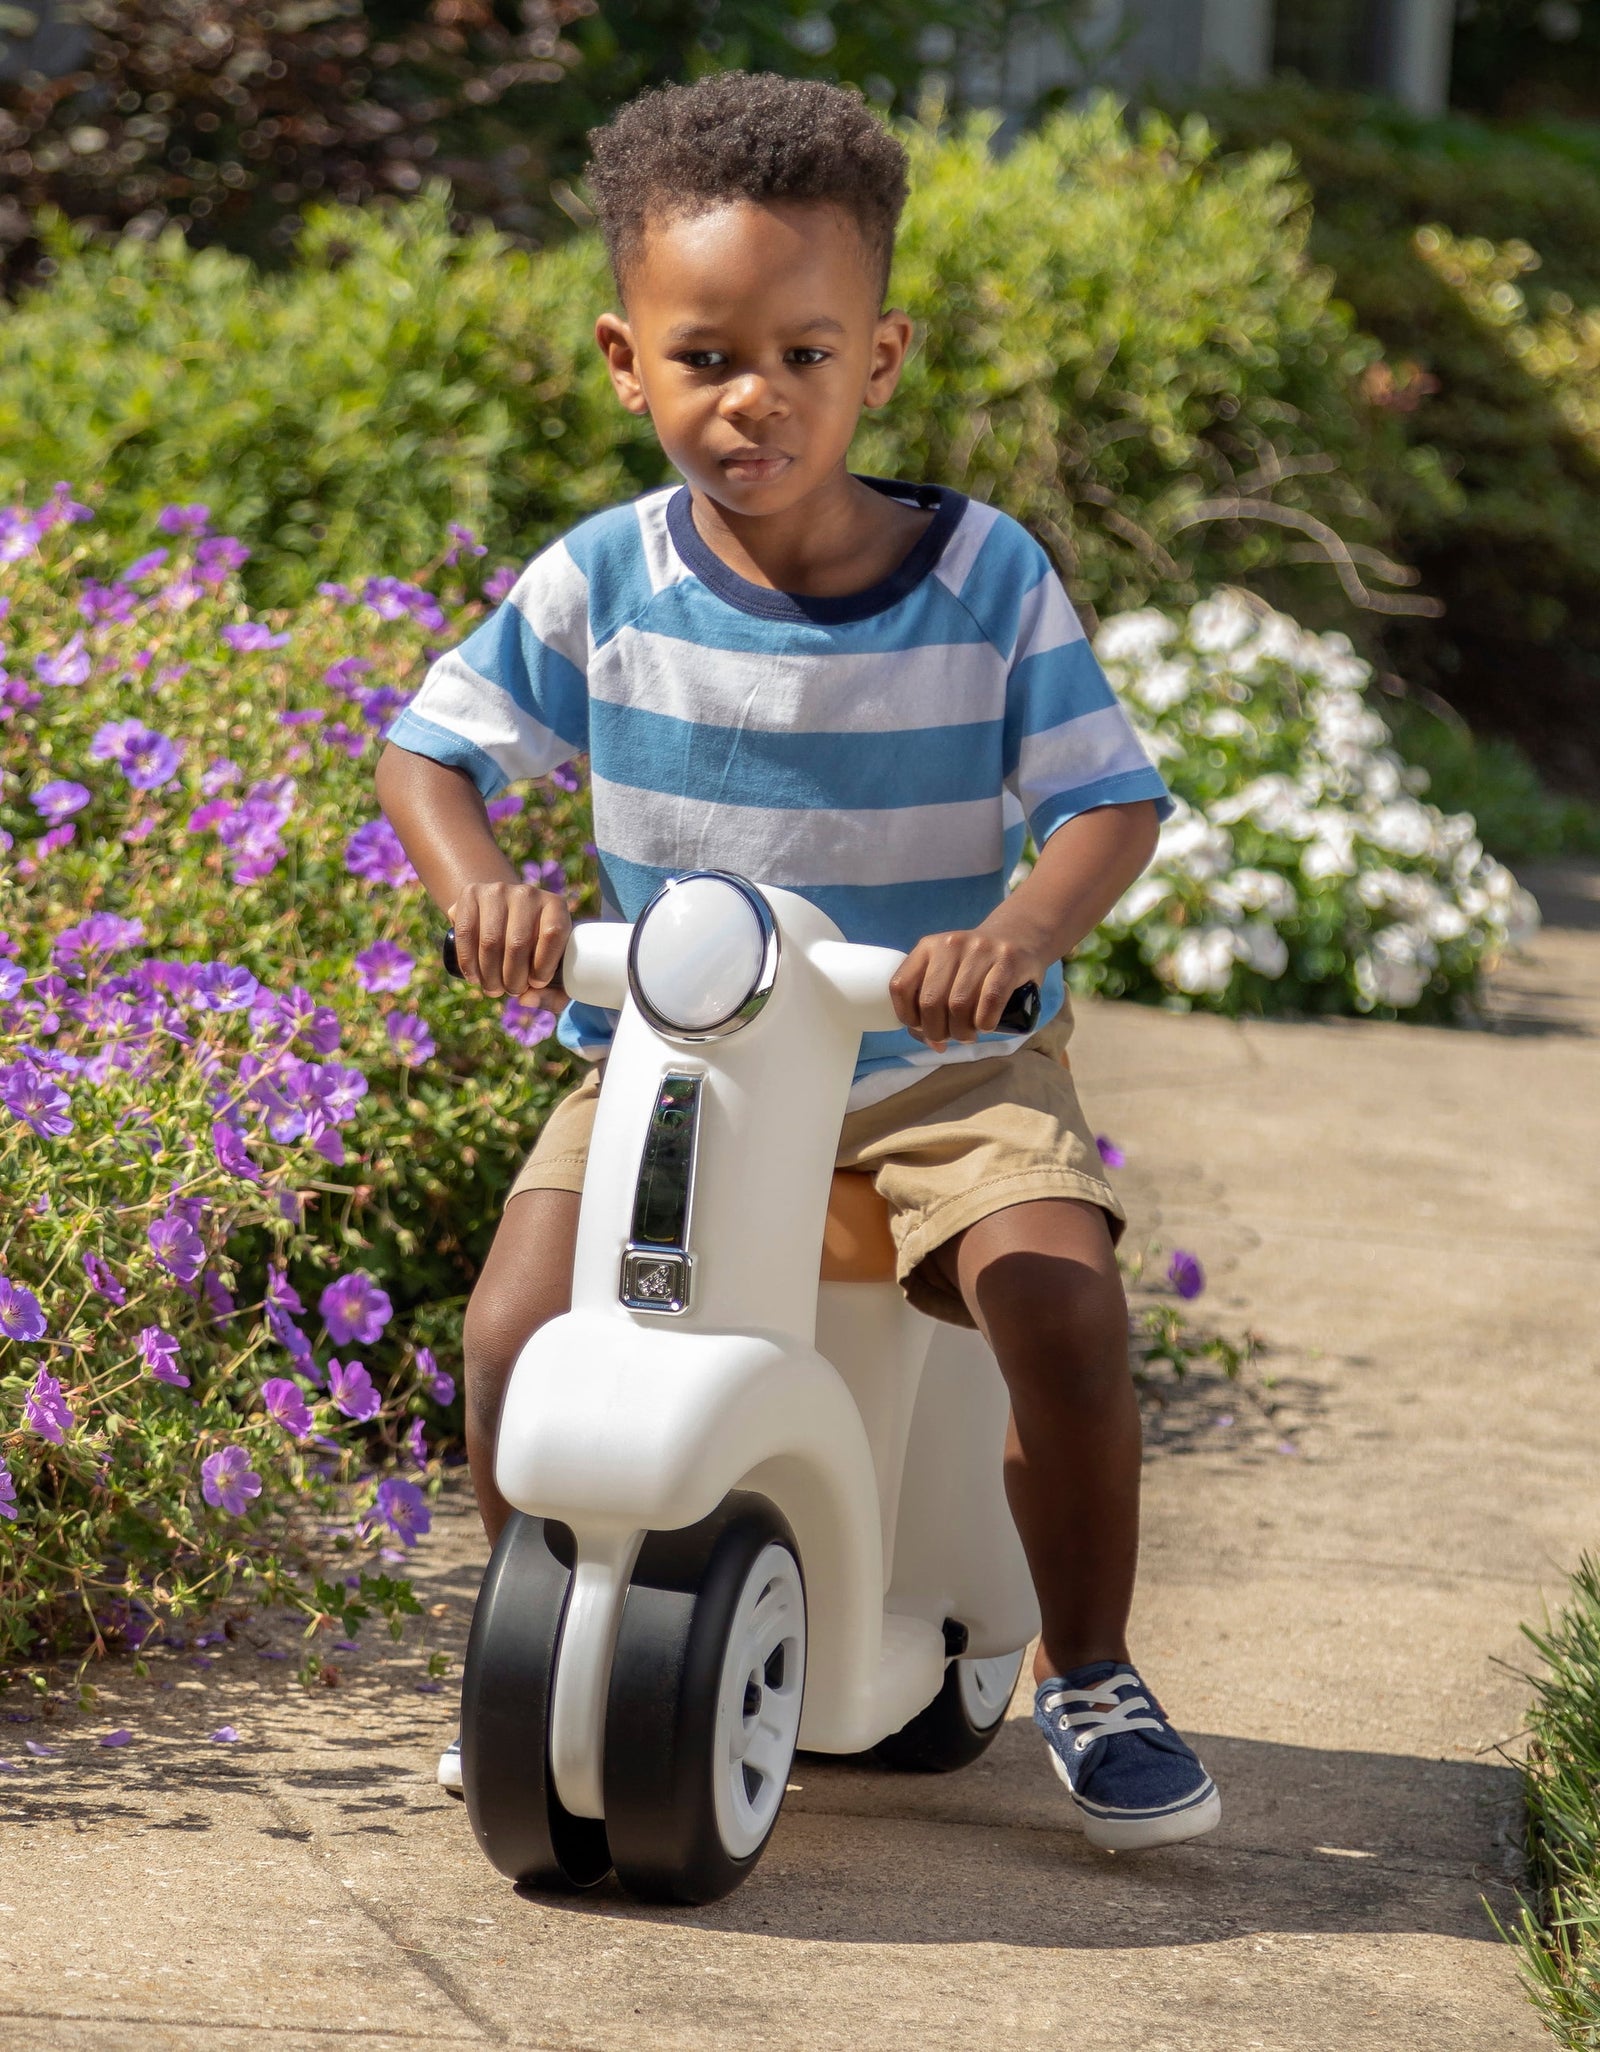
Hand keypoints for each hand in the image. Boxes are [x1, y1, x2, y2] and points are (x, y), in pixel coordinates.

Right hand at [448, 881, 569, 999]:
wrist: (504, 912)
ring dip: (490, 975)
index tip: (536, 983)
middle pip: (518, 942)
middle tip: (512, 991)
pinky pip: (465, 932)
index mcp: (555, 906)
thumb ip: (553, 992)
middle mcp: (527, 893)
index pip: (553, 933)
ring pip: (490, 941)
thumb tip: (526, 999)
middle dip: (513, 978)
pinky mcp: (471, 894)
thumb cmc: (536, 948)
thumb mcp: (555, 967)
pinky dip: (468, 962)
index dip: (544, 965)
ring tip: (493, 988)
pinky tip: (474, 977)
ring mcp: (497, 890)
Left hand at [889, 929, 1044, 1049]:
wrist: (1020, 936)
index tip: (923, 1028)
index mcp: (927, 947)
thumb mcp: (948, 973)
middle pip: (930, 1002)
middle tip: (951, 1037)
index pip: (900, 987)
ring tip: (969, 1034)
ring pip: (959, 1004)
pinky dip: (985, 1023)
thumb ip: (933, 1004)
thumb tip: (934, 1044)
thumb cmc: (977, 966)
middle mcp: (950, 944)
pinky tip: (986, 1026)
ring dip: (962, 1031)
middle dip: (937, 1031)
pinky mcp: (1008, 960)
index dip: (908, 1017)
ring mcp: (980, 950)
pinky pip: (990, 1001)